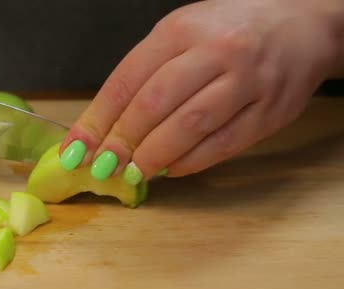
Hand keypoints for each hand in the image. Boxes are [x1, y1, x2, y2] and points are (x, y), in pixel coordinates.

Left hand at [60, 0, 343, 180]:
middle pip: (155, 104)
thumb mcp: (181, 36)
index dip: (97, 119)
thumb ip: (144, 76)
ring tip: (131, 173)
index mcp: (181, 30)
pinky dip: (190, 163)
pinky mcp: (269, 112)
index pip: (127, 80)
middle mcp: (215, 52)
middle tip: (101, 166)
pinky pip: (222, 144)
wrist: (300, 27)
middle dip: (121, 141)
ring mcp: (246, 82)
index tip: (75, 148)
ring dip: (153, 156)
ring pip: (189, 126)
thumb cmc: (226, 32)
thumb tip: (105, 128)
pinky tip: (170, 170)